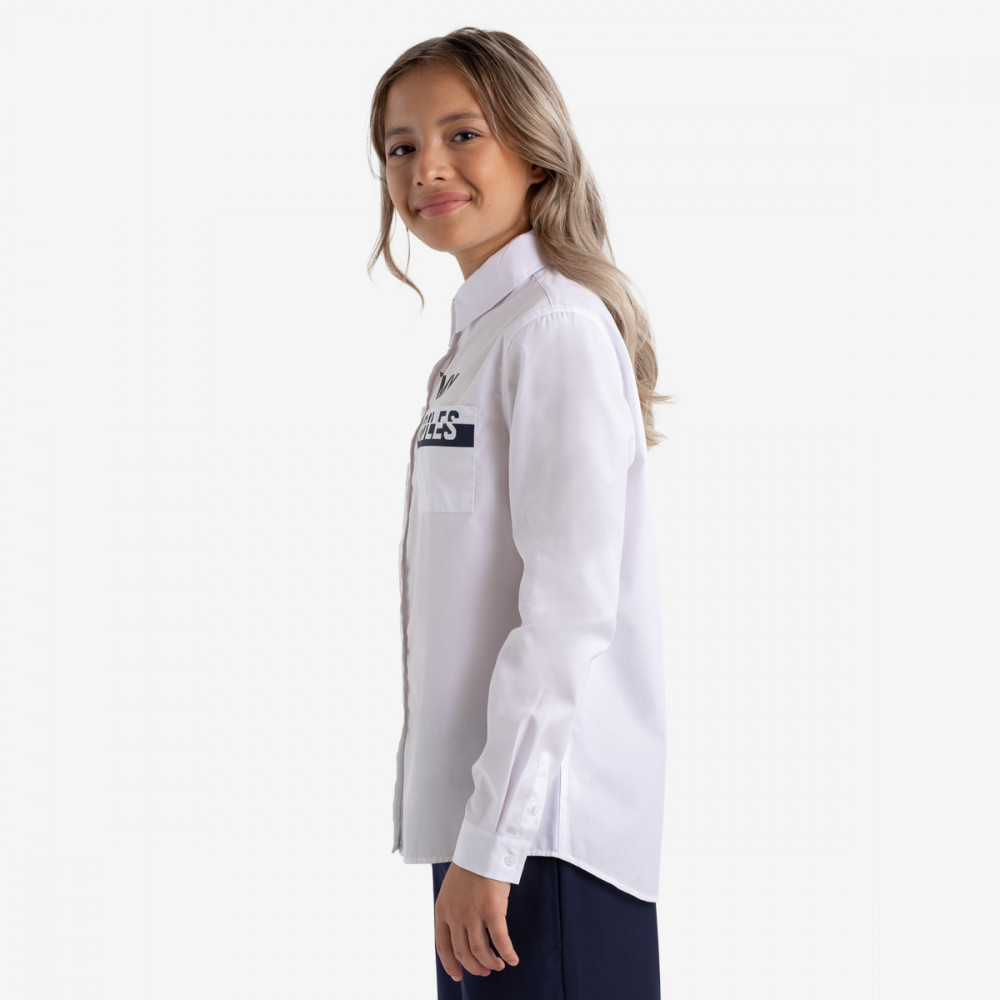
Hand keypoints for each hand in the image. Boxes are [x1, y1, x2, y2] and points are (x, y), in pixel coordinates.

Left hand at [434, 862, 520, 980]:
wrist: (483, 847)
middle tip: (484, 971)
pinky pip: (500, 940)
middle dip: (474, 967)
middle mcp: (455, 915)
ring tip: (498, 965)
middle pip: (463, 953)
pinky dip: (507, 953)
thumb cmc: (470, 866)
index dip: (451, 964)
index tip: (458, 975)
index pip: (443, 947)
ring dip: (490, 963)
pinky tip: (512, 959)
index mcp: (442, 910)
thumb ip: (452, 910)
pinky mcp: (492, 910)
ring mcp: (472, 914)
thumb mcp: (451, 890)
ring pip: (480, 951)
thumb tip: (459, 931)